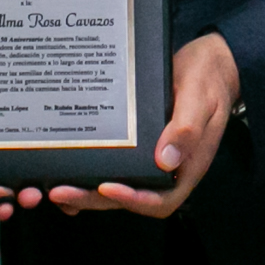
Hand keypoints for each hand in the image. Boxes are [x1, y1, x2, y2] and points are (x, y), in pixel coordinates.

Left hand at [48, 33, 239, 218]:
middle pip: (131, 197)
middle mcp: (167, 169)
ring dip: (87, 192)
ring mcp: (152, 159)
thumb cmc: (207, 80)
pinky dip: (91, 172)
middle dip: (95, 199)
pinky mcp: (138, 146)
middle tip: (60, 192)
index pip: (161, 199)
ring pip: (118, 186)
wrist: (209, 65)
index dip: (133, 200)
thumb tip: (165, 160)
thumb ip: (187, 128)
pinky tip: (66, 169)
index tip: (106, 188)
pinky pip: (115, 165)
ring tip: (55, 189)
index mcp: (187, 166)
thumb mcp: (200, 98)